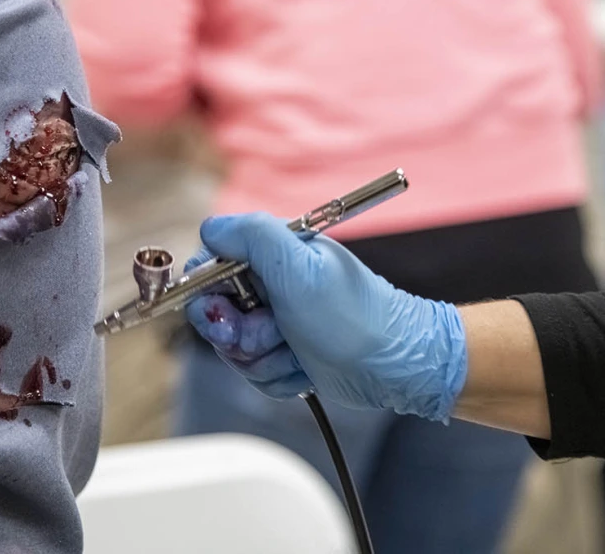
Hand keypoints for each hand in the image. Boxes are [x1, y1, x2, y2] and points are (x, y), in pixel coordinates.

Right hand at [183, 213, 467, 421]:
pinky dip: (277, 376)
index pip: (209, 263)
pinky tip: (303, 369)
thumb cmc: (353, 318)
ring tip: (297, 352)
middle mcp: (272, 280)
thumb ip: (251, 237)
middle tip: (274, 337)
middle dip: (240, 335)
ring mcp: (277, 318)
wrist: (396, 366)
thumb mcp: (300, 269)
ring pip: (233, 347)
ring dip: (263, 359)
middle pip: (215, 311)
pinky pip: (254, 370)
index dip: (208, 294)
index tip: (228, 315)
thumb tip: (210, 228)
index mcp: (274, 250)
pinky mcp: (285, 350)